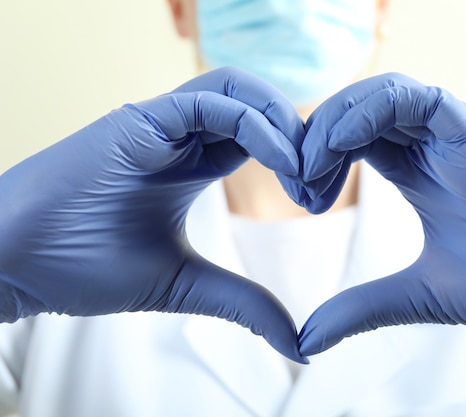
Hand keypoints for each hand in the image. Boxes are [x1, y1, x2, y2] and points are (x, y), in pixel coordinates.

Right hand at [0, 67, 306, 362]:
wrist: (14, 266)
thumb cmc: (84, 267)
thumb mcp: (185, 285)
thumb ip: (244, 303)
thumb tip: (298, 344)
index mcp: (194, 162)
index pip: (262, 137)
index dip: (298, 159)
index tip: (316, 200)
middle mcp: (181, 135)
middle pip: (259, 105)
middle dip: (300, 136)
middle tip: (319, 183)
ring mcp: (160, 123)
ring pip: (239, 90)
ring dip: (283, 122)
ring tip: (303, 171)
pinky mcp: (140, 121)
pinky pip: (210, 102)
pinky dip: (254, 123)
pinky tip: (279, 160)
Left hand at [298, 73, 465, 361]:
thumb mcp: (417, 296)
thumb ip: (361, 309)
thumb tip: (307, 341)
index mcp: (418, 173)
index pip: (352, 141)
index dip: (316, 159)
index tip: (300, 200)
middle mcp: (432, 147)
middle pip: (356, 113)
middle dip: (314, 139)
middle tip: (297, 185)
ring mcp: (453, 136)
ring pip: (377, 94)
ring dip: (333, 124)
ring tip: (310, 169)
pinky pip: (412, 98)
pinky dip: (365, 112)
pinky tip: (338, 149)